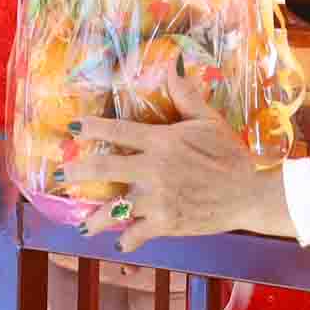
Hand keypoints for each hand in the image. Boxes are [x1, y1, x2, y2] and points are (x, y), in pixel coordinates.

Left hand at [79, 79, 294, 252]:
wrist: (249, 194)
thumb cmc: (230, 155)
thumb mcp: (208, 121)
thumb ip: (186, 96)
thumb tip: (172, 65)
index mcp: (162, 141)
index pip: (117, 131)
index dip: (92, 128)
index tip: (73, 128)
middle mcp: (153, 169)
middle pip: (103, 169)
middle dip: (77, 172)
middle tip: (61, 176)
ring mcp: (157, 199)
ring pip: (114, 210)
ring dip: (94, 219)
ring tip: (83, 225)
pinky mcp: (166, 224)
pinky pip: (137, 234)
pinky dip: (127, 241)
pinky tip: (119, 244)